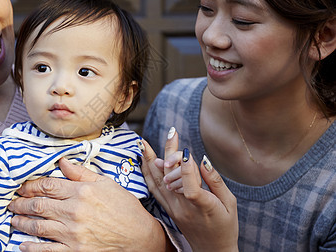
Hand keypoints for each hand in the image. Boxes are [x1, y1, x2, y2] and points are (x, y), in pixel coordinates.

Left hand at [8, 157, 168, 250]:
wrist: (140, 237)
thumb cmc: (125, 209)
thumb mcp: (107, 184)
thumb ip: (82, 173)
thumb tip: (62, 162)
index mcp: (82, 192)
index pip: (48, 185)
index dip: (30, 185)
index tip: (22, 186)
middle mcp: (74, 212)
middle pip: (38, 205)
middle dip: (21, 203)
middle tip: (13, 203)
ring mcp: (72, 234)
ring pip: (38, 226)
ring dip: (21, 222)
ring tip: (14, 219)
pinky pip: (46, 250)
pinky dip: (31, 248)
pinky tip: (23, 244)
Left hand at [141, 136, 238, 251]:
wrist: (212, 249)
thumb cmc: (225, 226)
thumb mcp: (229, 204)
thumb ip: (216, 182)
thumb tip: (203, 161)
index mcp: (203, 206)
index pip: (191, 186)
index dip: (188, 169)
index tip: (186, 151)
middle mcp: (184, 207)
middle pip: (172, 177)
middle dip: (171, 153)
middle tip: (172, 133)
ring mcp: (173, 208)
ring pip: (158, 181)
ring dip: (151, 160)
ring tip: (144, 143)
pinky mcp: (168, 208)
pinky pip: (154, 189)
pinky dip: (147, 173)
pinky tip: (143, 160)